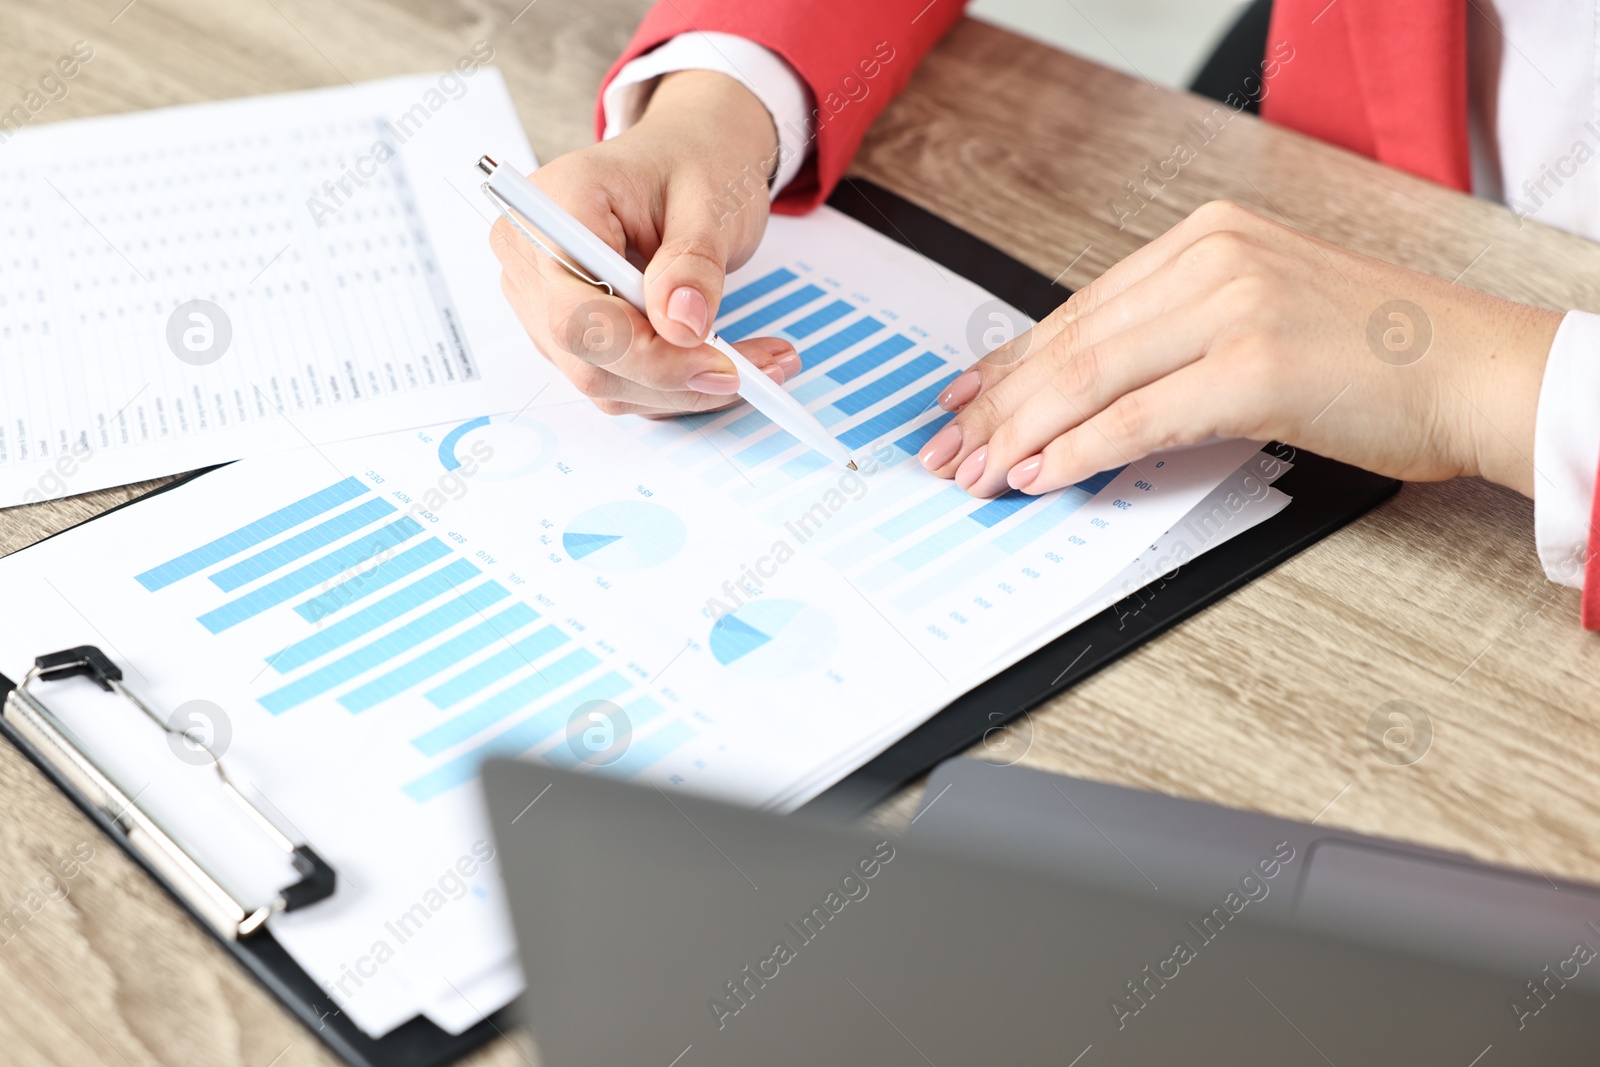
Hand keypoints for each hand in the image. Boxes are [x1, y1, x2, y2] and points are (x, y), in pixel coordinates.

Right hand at [490, 71, 799, 415]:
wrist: (686, 157)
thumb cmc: (692, 162)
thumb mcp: (710, 198)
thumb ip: (693, 262)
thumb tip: (682, 327)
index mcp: (554, 207)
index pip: (577, 314)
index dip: (646, 355)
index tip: (721, 366)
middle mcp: (532, 260)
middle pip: (587, 358)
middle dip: (675, 378)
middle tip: (755, 372)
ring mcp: (542, 302)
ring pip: (606, 382)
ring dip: (684, 389)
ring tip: (760, 363)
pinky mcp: (569, 333)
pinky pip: (619, 381)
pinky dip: (677, 385)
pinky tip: (728, 364)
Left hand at [918, 200, 1562, 498]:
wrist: (1477, 369)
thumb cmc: (1379, 353)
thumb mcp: (1262, 313)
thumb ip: (1175, 338)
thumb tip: (1085, 393)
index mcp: (1207, 236)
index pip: (1081, 309)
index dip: (1011, 364)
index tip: (965, 399)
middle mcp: (1213, 257)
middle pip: (1072, 342)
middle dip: (998, 405)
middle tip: (949, 448)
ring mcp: (1233, 306)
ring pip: (1090, 377)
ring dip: (1020, 433)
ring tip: (975, 472)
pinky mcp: (1254, 367)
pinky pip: (1137, 417)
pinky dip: (1075, 451)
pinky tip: (1036, 474)